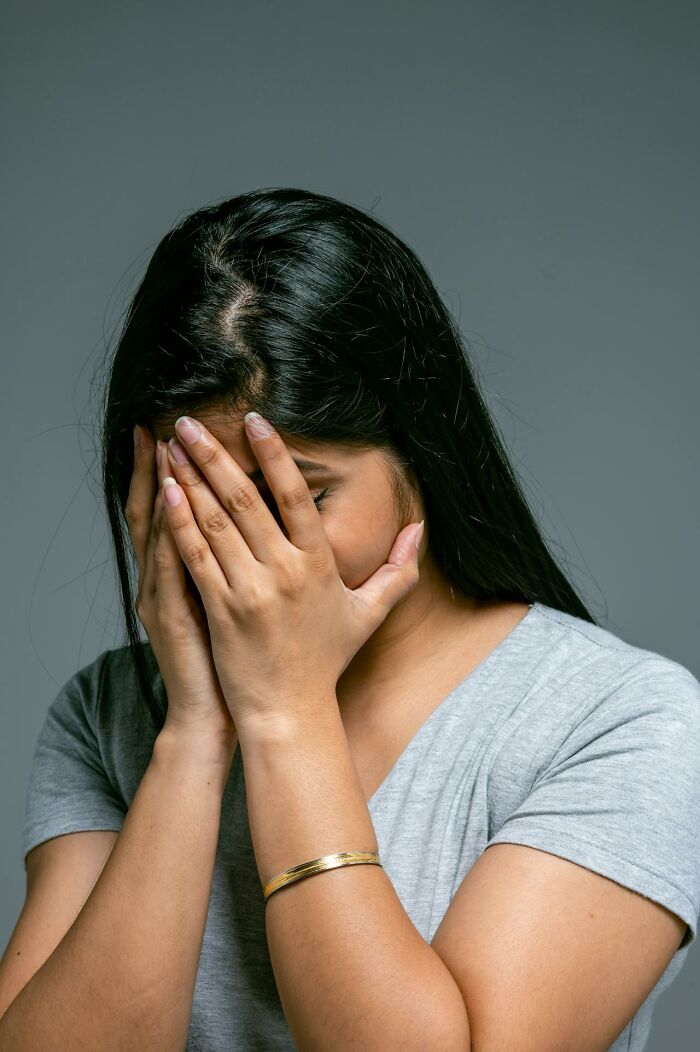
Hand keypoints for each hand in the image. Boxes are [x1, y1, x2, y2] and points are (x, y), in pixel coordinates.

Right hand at [125, 425, 237, 746]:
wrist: (214, 714)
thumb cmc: (233, 660)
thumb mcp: (233, 606)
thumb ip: (240, 565)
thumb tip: (264, 530)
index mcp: (182, 574)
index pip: (177, 512)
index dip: (176, 473)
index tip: (182, 434)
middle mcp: (164, 579)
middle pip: (159, 510)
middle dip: (165, 465)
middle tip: (168, 423)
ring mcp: (163, 596)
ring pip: (158, 530)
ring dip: (163, 484)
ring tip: (166, 445)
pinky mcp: (171, 616)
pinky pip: (168, 565)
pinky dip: (170, 530)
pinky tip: (172, 498)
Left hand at [160, 412, 423, 736]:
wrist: (290, 711)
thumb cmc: (326, 660)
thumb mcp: (370, 613)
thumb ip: (398, 569)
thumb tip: (420, 529)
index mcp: (319, 564)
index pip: (295, 497)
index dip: (274, 454)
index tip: (254, 420)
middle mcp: (284, 571)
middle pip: (245, 500)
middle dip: (215, 455)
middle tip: (192, 420)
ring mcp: (249, 590)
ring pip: (215, 522)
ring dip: (191, 479)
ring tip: (173, 445)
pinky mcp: (220, 609)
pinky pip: (196, 556)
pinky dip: (180, 522)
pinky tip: (166, 492)